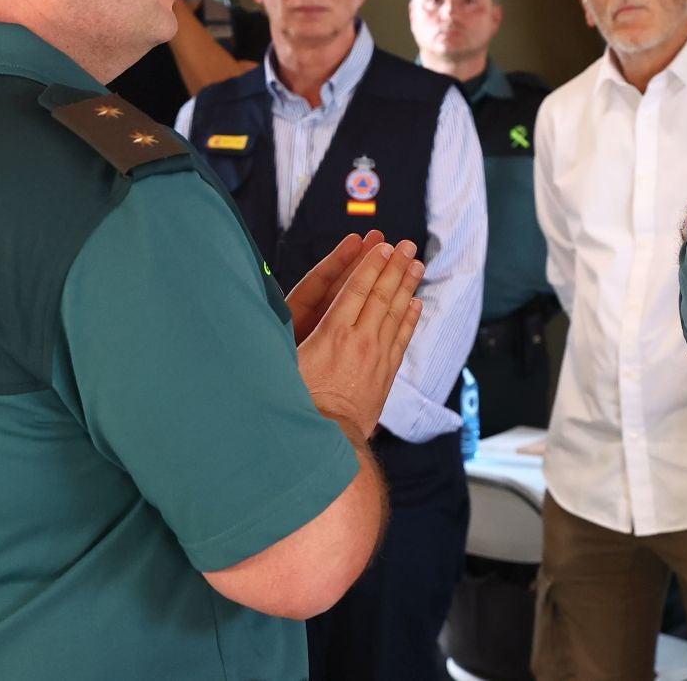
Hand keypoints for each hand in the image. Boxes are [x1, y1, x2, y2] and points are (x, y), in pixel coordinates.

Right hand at [296, 240, 423, 438]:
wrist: (327, 442)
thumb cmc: (299, 403)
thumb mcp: (284, 364)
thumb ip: (286, 336)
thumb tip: (269, 313)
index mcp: (333, 334)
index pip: (356, 289)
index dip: (369, 265)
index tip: (382, 246)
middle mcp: (360, 341)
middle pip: (381, 295)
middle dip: (394, 267)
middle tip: (407, 245)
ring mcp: (376, 358)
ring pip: (395, 314)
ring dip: (407, 287)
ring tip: (417, 265)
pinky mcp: (385, 374)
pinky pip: (401, 339)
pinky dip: (410, 319)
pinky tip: (415, 305)